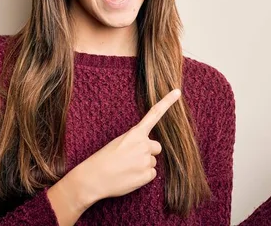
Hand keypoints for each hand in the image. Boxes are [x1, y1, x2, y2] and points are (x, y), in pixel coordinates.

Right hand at [75, 88, 180, 202]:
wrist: (94, 178)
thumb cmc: (103, 159)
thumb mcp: (118, 142)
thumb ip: (135, 142)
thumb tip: (146, 151)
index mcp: (135, 133)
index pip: (154, 114)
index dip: (167, 102)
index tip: (177, 92)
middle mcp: (143, 145)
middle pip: (156, 147)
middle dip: (148, 152)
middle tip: (131, 158)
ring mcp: (146, 160)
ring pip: (152, 162)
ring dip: (142, 165)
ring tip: (126, 168)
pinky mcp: (147, 175)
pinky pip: (151, 174)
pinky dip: (142, 176)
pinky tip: (130, 176)